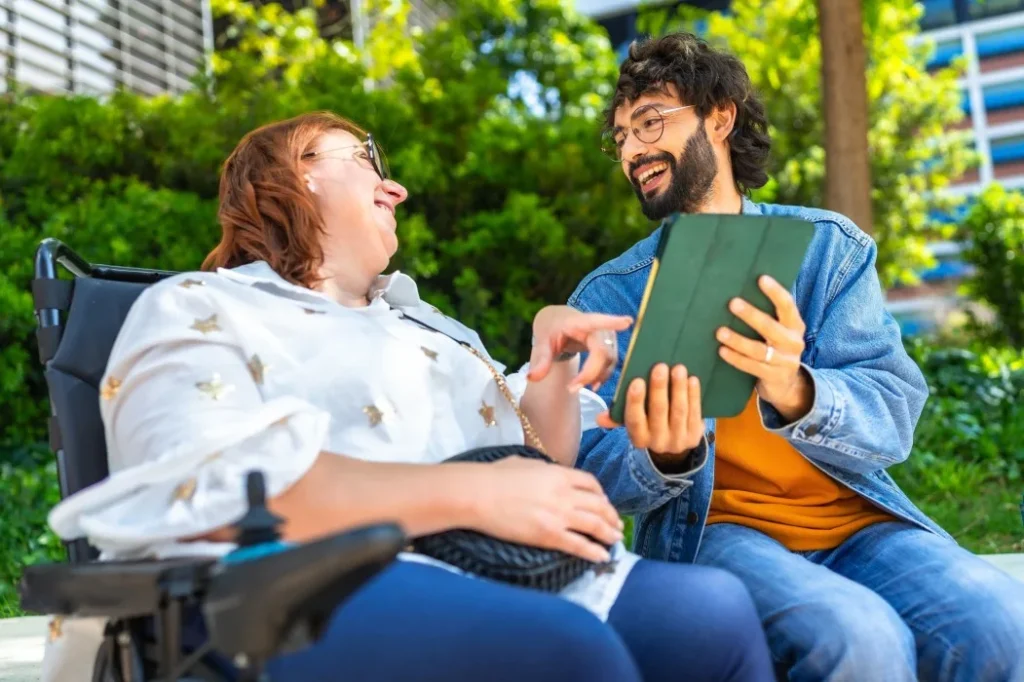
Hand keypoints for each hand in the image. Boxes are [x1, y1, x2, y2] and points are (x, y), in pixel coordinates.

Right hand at [463, 456, 623, 562]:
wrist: (478, 494)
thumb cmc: (495, 476)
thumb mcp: (526, 463)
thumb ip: (545, 469)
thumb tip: (551, 473)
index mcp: (559, 474)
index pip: (590, 484)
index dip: (601, 494)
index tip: (604, 501)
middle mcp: (564, 494)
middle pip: (598, 505)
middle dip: (611, 516)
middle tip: (617, 524)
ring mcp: (558, 515)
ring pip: (594, 525)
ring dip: (609, 533)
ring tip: (616, 540)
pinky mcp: (548, 535)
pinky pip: (579, 545)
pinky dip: (594, 551)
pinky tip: (603, 556)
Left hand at [528, 305, 632, 391]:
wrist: (559, 323)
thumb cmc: (551, 329)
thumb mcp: (542, 342)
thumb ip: (540, 359)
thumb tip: (532, 378)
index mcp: (579, 322)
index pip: (597, 321)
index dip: (612, 322)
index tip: (627, 322)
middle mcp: (598, 328)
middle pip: (603, 353)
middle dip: (590, 373)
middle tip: (571, 389)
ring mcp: (607, 337)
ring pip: (609, 361)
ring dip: (595, 377)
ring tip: (574, 387)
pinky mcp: (610, 346)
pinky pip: (611, 364)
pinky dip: (602, 376)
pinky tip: (591, 385)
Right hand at [596, 363, 703, 469]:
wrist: (673, 443)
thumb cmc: (647, 423)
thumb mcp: (633, 422)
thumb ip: (617, 417)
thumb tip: (599, 418)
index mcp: (638, 438)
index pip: (634, 420)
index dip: (635, 401)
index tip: (637, 381)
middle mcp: (658, 442)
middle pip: (658, 412)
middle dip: (659, 388)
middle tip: (660, 367)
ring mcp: (678, 440)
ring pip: (679, 411)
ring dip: (679, 388)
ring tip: (678, 368)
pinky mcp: (695, 436)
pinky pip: (695, 413)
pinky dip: (693, 395)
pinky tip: (692, 380)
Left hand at [716, 275, 812, 421]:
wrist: (787, 385)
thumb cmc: (776, 349)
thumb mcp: (779, 332)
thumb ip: (769, 315)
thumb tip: (740, 289)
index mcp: (795, 326)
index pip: (788, 306)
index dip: (775, 292)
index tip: (761, 279)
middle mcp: (793, 342)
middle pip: (771, 327)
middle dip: (752, 315)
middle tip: (733, 303)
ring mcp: (785, 362)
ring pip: (759, 350)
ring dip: (738, 340)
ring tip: (720, 331)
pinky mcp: (774, 377)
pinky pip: (752, 366)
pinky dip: (736, 358)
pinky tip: (722, 350)